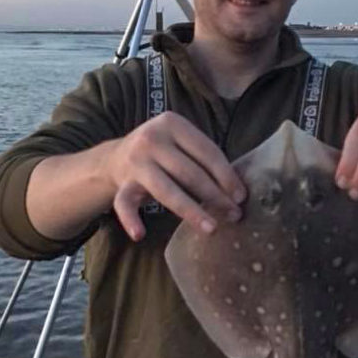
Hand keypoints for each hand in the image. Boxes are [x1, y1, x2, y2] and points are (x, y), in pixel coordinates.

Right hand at [108, 112, 246, 240]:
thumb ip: (204, 158)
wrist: (116, 157)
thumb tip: (237, 191)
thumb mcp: (182, 143)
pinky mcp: (122, 184)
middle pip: (190, 172)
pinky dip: (130, 220)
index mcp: (172, 123)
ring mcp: (135, 162)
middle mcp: (151, 139)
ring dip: (191, 211)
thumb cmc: (163, 152)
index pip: (207, 151)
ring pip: (166, 190)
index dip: (227, 176)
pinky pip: (125, 204)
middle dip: (215, 196)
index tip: (241, 197)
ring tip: (211, 229)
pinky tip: (140, 234)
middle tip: (234, 215)